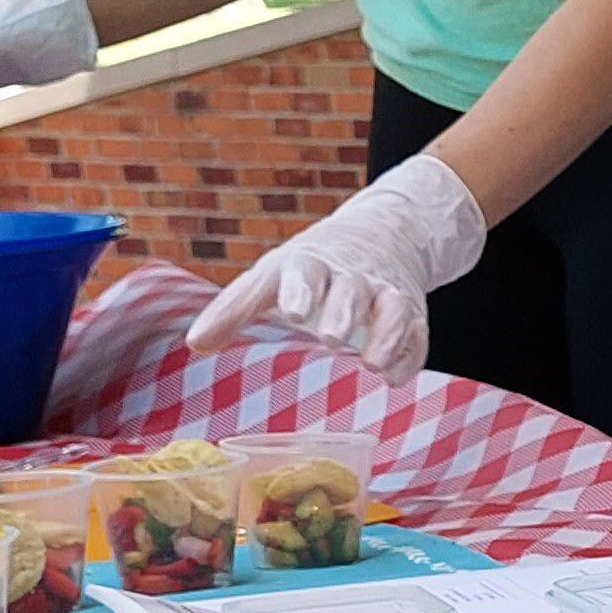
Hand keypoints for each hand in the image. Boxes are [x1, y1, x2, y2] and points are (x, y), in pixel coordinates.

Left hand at [184, 154, 487, 383]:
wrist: (384, 234)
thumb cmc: (313, 268)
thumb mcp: (273, 276)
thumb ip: (235, 310)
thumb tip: (195, 345)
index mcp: (310, 265)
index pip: (304, 272)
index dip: (299, 290)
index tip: (291, 311)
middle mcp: (351, 277)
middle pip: (350, 291)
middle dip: (342, 313)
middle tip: (329, 337)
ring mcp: (386, 293)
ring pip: (392, 309)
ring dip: (385, 335)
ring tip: (370, 365)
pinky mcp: (412, 313)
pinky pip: (416, 334)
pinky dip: (408, 355)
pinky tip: (394, 378)